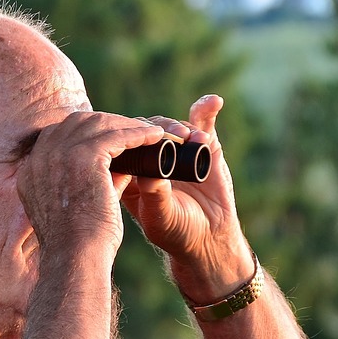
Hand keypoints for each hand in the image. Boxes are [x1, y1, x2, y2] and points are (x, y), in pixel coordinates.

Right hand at [17, 111, 166, 259]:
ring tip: (151, 132)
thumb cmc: (79, 246)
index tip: (111, 138)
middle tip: (135, 131)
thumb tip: (123, 165)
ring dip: (127, 125)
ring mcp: (58, 155)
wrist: (76, 260)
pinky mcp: (83, 157)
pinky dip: (138, 133)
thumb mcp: (78, 207)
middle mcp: (39, 159)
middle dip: (109, 123)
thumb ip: (95, 182)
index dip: (87, 133)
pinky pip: (116, 134)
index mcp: (31, 172)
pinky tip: (156, 137)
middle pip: (78, 123)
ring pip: (98, 124)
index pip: (59, 136)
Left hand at [120, 95, 253, 297]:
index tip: (146, 139)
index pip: (123, 144)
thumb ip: (154, 196)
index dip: (132, 136)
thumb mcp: (161, 218)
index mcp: (129, 172)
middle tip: (174, 137)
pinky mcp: (201, 146)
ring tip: (193, 137)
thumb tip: (147, 174)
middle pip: (146, 129)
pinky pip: (201, 123)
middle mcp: (149, 157)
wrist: (208, 237)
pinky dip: (206, 110)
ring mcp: (175, 149)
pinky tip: (214, 102)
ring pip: (171, 125)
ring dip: (181, 126)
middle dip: (160, 129)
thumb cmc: (177, 232)